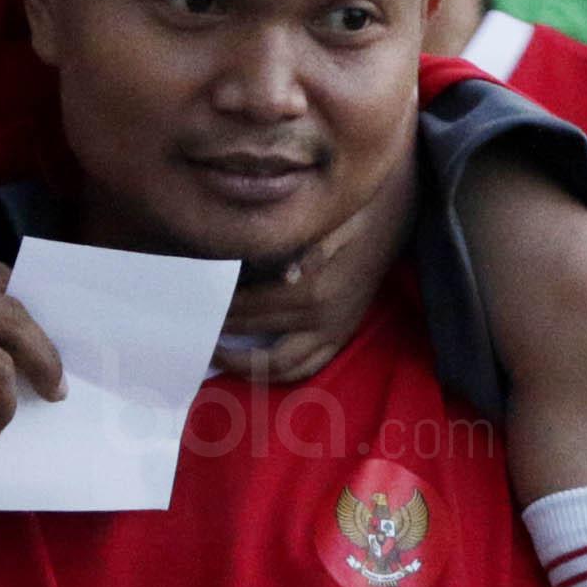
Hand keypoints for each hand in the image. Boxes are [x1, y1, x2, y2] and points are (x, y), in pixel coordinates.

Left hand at [215, 162, 413, 382]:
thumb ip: (309, 245)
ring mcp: (335, 331)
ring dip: (247, 366)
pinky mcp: (343, 334)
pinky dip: (278, 372)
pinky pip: (309, 366)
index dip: (220, 312)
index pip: (251, 309)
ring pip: (283, 366)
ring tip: (216, 354)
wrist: (394, 218)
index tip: (193, 309)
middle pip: (259, 337)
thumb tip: (290, 273)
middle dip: (224, 338)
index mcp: (313, 291)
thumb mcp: (334, 221)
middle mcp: (323, 319)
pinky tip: (252, 364)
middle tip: (192, 333)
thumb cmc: (354, 214)